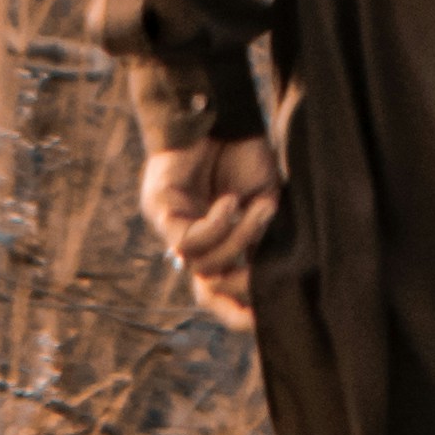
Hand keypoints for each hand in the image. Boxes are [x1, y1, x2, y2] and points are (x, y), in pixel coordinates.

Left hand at [141, 134, 280, 333]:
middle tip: (261, 274)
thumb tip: (273, 277)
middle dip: (236, 291)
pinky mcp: (161, 210)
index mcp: (219, 244)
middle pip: (207, 294)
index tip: (266, 320)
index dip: (241, 312)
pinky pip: (188, 240)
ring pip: (203, 265)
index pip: (223, 294)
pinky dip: (217, 225)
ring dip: (238, 240)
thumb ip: (265, 238)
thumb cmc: (246, 155)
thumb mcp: (265, 202)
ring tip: (256, 210)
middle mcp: (193, 243)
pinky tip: (229, 202)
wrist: (224, 114)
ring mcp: (174, 228)